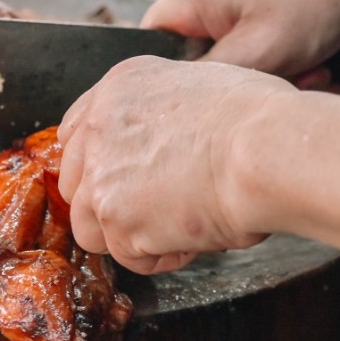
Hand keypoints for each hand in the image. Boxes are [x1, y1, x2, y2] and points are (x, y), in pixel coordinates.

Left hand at [57, 56, 292, 273]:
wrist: (264, 149)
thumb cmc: (258, 117)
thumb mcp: (201, 84)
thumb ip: (167, 109)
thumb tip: (178, 134)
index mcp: (119, 87)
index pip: (77, 132)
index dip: (100, 163)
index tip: (123, 179)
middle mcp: (98, 128)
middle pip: (75, 182)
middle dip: (110, 202)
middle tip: (155, 209)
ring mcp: (101, 175)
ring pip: (89, 226)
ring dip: (128, 236)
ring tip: (175, 228)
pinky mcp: (116, 219)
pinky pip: (128, 257)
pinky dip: (160, 257)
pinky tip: (193, 238)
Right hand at [141, 0, 339, 79]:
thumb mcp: (258, 50)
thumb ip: (208, 77)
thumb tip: (176, 102)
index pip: (150, 55)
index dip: (182, 86)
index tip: (222, 97)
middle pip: (193, 65)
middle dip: (240, 85)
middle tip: (285, 80)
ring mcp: (221, 5)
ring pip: (227, 66)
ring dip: (269, 79)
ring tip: (308, 71)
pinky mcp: (244, 14)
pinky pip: (247, 56)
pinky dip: (278, 67)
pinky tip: (310, 66)